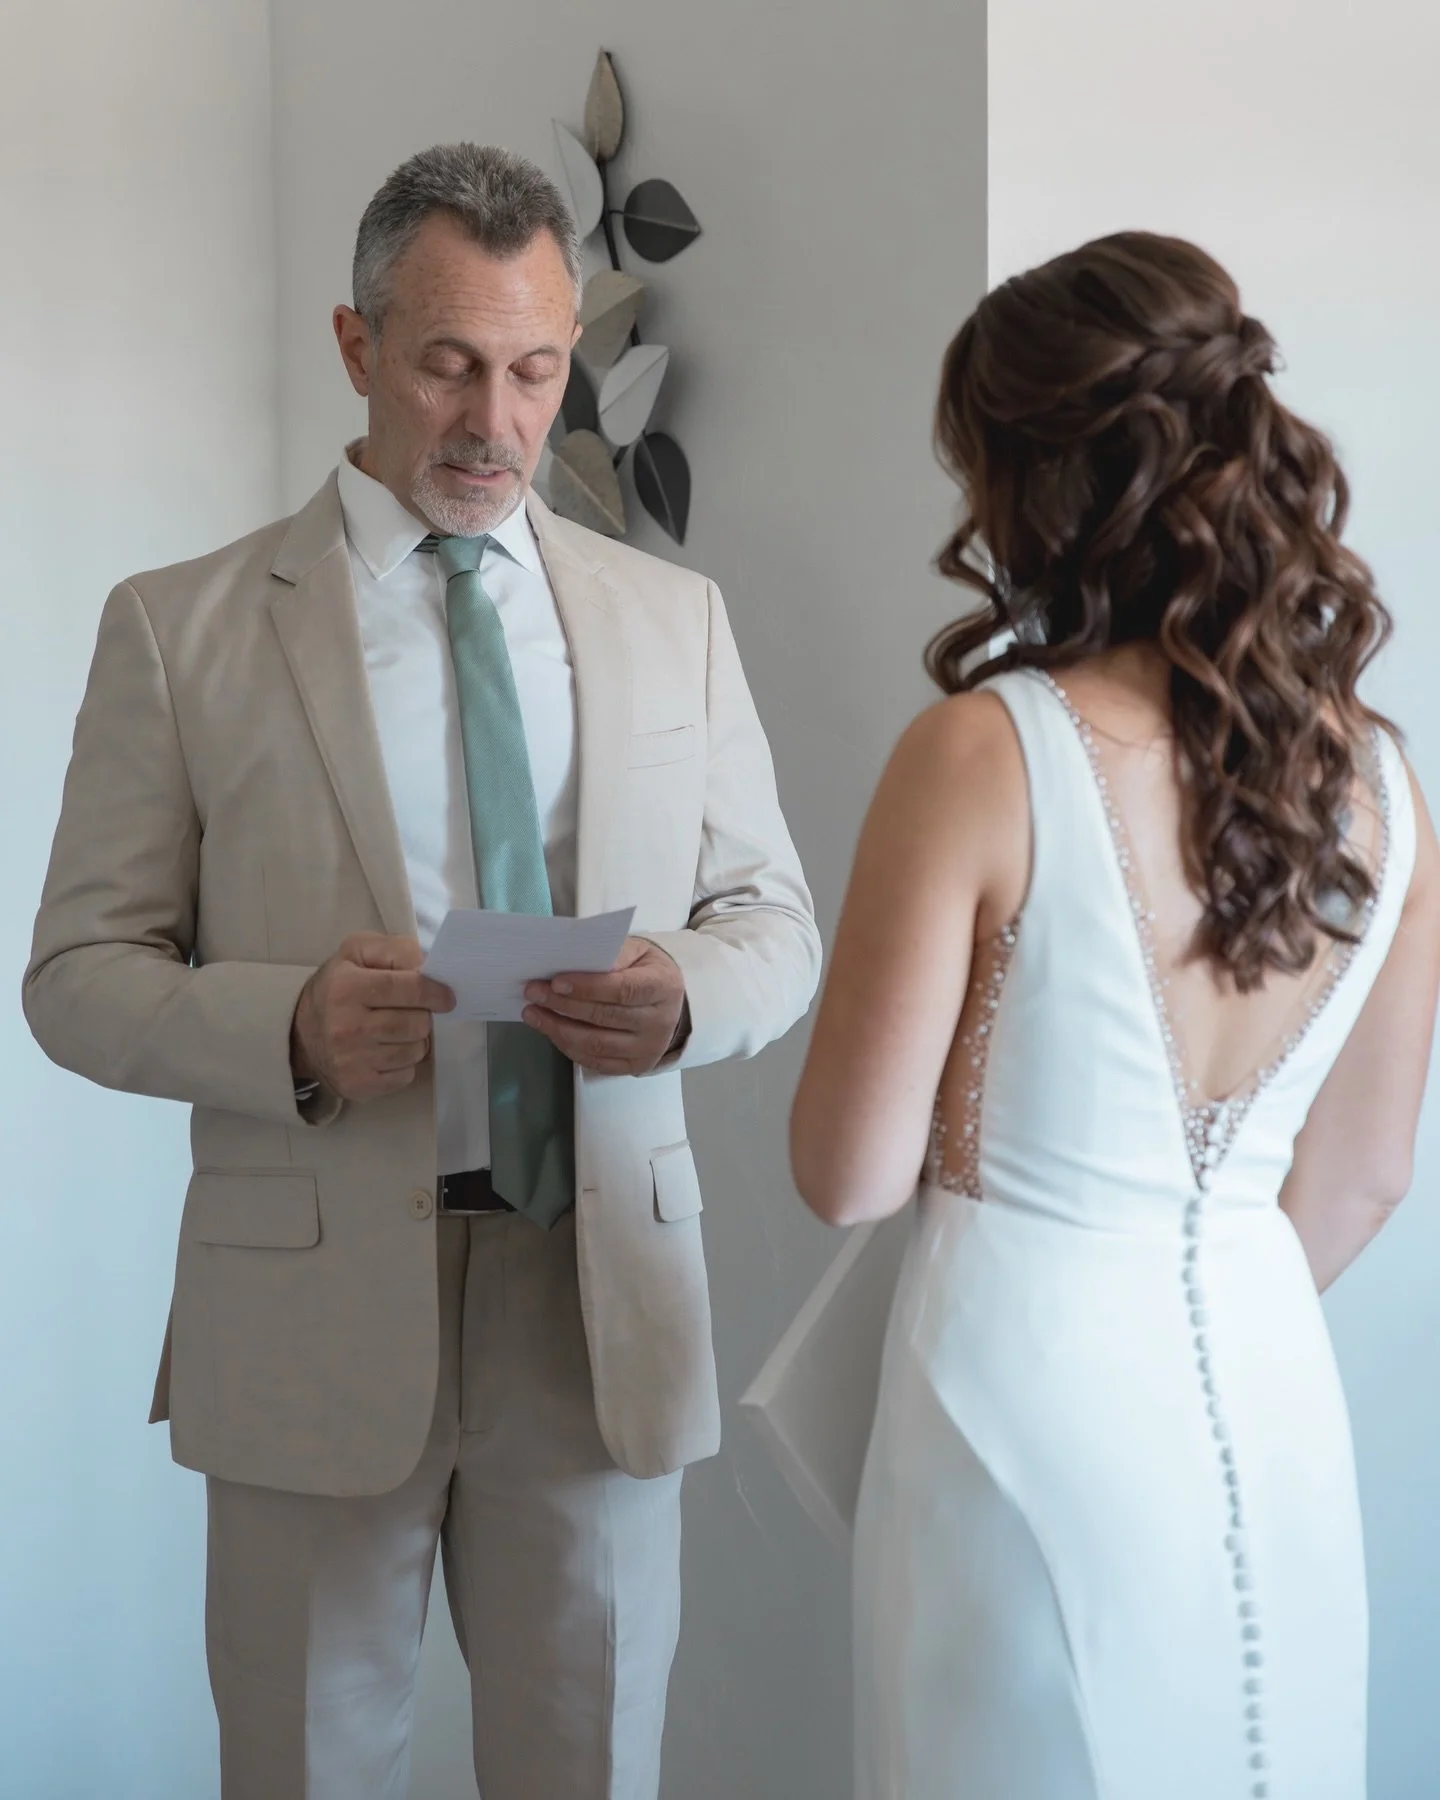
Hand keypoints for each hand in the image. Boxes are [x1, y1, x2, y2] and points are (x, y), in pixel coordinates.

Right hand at [292, 934, 455, 1102]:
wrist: (298, 1033)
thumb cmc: (337, 986)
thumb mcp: (358, 951)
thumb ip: (396, 949)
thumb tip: (431, 966)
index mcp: (347, 987)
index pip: (409, 988)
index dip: (435, 992)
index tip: (446, 996)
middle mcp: (347, 1027)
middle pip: (417, 1024)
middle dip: (422, 1016)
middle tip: (409, 1011)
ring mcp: (351, 1061)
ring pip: (415, 1051)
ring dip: (415, 1040)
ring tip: (396, 1030)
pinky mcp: (357, 1086)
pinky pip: (406, 1076)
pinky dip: (404, 1063)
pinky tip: (386, 1051)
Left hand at [523, 937, 688, 1075]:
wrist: (670, 1002)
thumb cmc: (646, 970)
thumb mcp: (637, 951)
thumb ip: (612, 954)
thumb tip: (577, 962)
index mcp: (663, 986)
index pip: (623, 990)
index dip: (588, 987)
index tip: (556, 982)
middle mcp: (660, 1022)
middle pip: (605, 1017)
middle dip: (563, 1005)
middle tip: (533, 992)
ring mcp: (648, 1049)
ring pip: (596, 1044)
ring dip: (558, 1029)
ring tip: (533, 1013)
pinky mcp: (635, 1066)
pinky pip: (595, 1062)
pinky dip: (567, 1046)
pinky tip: (550, 1030)